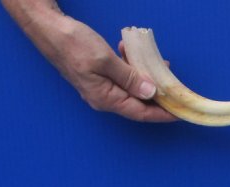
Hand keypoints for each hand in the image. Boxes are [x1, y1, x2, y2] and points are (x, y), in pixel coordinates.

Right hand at [3, 2, 175, 121]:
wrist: (49, 29)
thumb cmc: (73, 44)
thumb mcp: (105, 60)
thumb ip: (129, 77)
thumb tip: (150, 92)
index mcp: (105, 99)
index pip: (141, 113)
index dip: (163, 113)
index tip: (180, 113)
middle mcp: (104, 98)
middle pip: (139, 103)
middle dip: (159, 95)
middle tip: (176, 85)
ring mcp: (101, 88)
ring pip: (132, 88)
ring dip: (146, 77)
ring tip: (159, 63)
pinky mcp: (99, 76)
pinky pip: (121, 77)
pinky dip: (131, 67)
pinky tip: (132, 52)